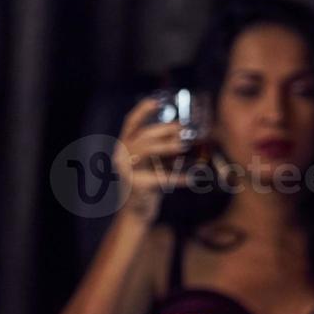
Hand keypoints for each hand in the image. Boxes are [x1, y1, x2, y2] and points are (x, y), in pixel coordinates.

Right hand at [114, 99, 187, 222]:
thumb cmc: (149, 183)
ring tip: (183, 146)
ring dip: (166, 147)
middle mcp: (122, 156)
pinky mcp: (135, 186)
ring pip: (145, 151)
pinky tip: (192, 179)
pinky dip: (177, 178)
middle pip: (142, 136)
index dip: (142, 111)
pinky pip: (158, 178)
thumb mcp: (155, 161)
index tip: (156, 101)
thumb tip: (183, 131)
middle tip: (182, 129)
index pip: (130, 124)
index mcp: (125, 147)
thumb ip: (163, 147)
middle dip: (163, 130)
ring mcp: (126, 171)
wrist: (138, 212)